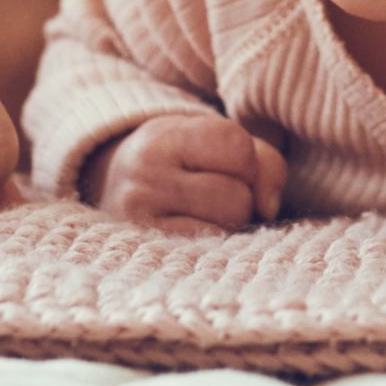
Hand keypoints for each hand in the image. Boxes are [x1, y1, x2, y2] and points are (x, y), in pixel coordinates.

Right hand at [91, 112, 287, 234]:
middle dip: (241, 196)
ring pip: (226, 226)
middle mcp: (146, 171)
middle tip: (216, 191)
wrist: (117, 183)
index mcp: (167, 135)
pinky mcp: (144, 245)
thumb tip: (268, 208)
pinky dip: (214, 241)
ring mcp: (140, 213)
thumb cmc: (184, 159)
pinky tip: (197, 229)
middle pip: (237, 196)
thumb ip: (265, 164)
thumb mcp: (219, 141)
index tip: (229, 163)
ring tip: (205, 210)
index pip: (236, 147)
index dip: (248, 160)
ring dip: (229, 222)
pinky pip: (206, 250)